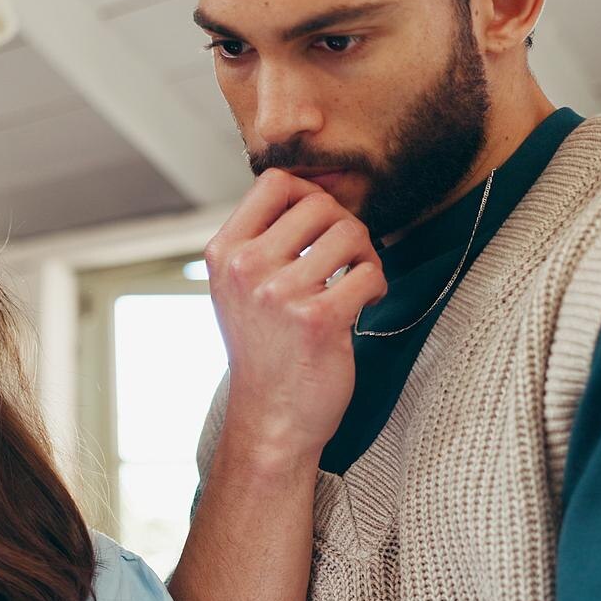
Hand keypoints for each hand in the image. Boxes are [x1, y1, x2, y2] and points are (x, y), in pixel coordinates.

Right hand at [203, 170, 385, 461]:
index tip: (319, 226)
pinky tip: (365, 304)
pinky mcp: (318, 319)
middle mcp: (246, 268)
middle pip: (318, 202)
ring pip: (350, 231)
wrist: (270, 417)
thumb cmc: (265, 349)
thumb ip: (263, 240)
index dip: (308, 193)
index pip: (274, 182)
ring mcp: (279, 293)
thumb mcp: (240, 288)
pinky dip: (377, 285)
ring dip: (365, 254)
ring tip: (356, 281)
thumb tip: (313, 187)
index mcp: (224, 253)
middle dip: (344, 225)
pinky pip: (368, 273)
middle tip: (345, 259)